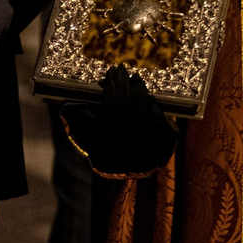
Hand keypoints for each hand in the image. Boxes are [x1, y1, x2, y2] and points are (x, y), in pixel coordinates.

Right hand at [64, 67, 179, 176]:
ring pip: (143, 108)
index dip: (111, 88)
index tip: (109, 75)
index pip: (112, 106)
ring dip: (139, 89)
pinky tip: (146, 93)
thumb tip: (85, 109)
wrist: (128, 173)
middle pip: (127, 105)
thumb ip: (82, 125)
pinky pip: (157, 117)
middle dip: (123, 84)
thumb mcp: (88, 141)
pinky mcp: (160, 141)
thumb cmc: (104, 153)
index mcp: (110, 138)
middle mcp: (128, 138)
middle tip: (120, 69)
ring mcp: (146, 140)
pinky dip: (151, 103)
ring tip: (134, 77)